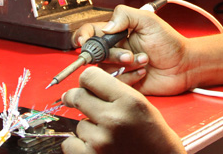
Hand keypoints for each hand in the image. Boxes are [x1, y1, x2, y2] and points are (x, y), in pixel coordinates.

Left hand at [60, 67, 183, 153]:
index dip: (87, 81)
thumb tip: (83, 84)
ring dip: (87, 127)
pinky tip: (94, 146)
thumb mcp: (140, 104)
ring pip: (79, 123)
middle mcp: (114, 119)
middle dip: (75, 98)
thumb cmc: (152, 134)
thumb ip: (114, 92)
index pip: (90, 77)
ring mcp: (101, 140)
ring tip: (106, 135)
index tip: (86, 86)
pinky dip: (78, 145)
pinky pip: (70, 144)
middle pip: (78, 96)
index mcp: (128, 101)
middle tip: (75, 101)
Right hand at [71, 5, 191, 95]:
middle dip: (113, 55)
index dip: (83, 36)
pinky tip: (144, 72)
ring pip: (104, 70)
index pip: (90, 32)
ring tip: (144, 62)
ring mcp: (119, 67)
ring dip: (125, 66)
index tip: (85, 41)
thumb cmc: (169, 43)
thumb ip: (125, 15)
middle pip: (95, 54)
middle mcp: (115, 50)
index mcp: (117, 33)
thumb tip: (105, 27)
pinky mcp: (124, 82)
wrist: (183, 65)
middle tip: (130, 55)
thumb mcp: (148, 21)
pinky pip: (115, 83)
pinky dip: (130, 78)